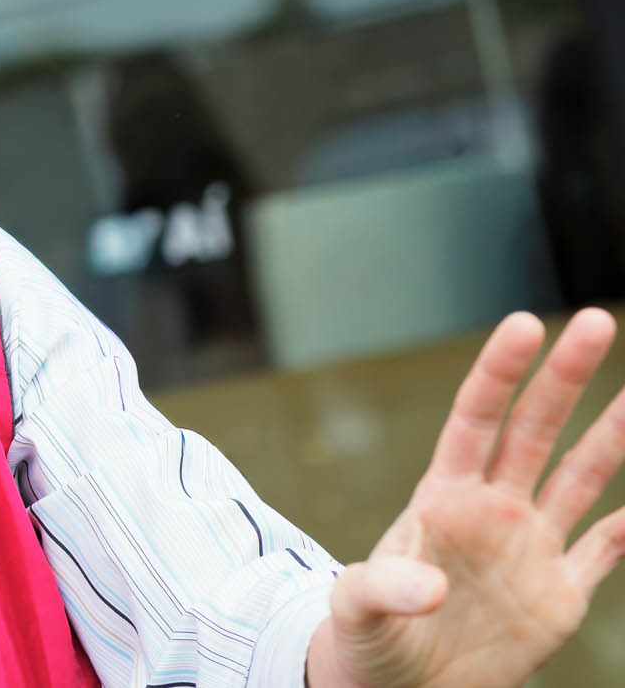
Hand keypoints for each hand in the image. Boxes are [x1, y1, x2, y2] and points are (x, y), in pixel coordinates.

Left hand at [306, 308, 624, 686]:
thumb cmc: (366, 638)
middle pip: (535, 429)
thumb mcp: (356, 609)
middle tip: (594, 319)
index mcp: (442, 497)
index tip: (524, 324)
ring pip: (583, 477)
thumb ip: (382, 589)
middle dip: (565, 376)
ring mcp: (530, 546)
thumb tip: (429, 588)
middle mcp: (493, 508)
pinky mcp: (560, 594)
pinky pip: (607, 550)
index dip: (499, 373)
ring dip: (614, 435)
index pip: (475, 419)